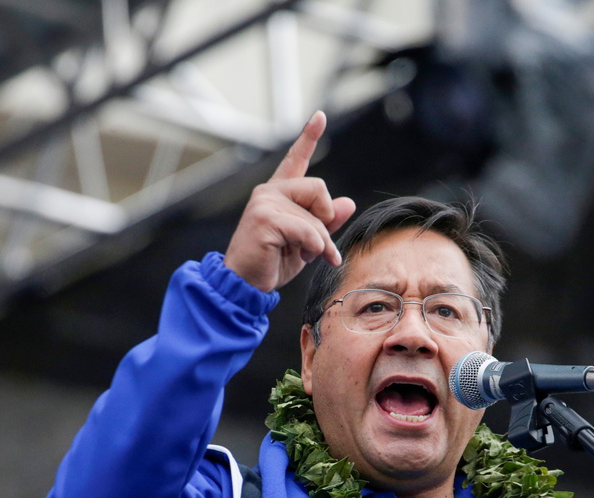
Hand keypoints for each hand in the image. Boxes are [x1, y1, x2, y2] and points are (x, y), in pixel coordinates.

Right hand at [223, 111, 356, 292]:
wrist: (245, 284)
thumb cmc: (272, 262)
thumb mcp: (307, 242)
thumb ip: (327, 222)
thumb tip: (348, 202)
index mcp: (279, 194)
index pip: (296, 159)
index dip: (309, 137)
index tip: (320, 116)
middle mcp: (270, 192)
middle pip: (319, 188)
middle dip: (327, 220)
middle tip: (321, 246)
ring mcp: (265, 203)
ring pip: (316, 214)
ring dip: (322, 242)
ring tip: (311, 256)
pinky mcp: (265, 219)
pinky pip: (307, 230)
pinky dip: (315, 247)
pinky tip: (307, 256)